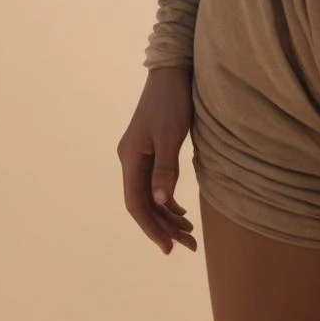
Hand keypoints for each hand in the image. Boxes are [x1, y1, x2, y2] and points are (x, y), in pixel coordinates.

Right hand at [117, 65, 197, 253]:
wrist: (172, 72)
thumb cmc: (171, 102)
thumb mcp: (170, 136)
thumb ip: (165, 169)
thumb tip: (160, 202)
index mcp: (130, 158)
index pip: (136, 203)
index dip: (151, 228)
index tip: (168, 248)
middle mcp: (130, 160)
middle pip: (144, 203)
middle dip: (164, 226)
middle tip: (189, 245)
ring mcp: (140, 156)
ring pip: (151, 196)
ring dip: (167, 215)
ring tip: (189, 234)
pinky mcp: (151, 151)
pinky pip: (155, 184)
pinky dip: (168, 200)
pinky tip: (181, 212)